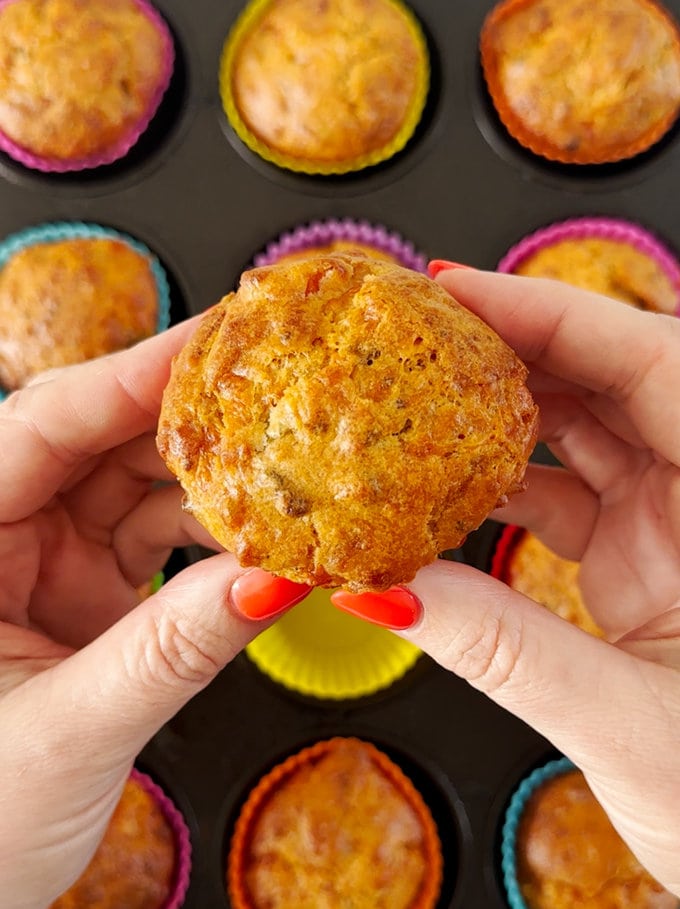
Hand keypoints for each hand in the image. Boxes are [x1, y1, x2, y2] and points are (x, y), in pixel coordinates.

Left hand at [0, 319, 309, 908]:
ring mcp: (43, 555)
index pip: (45, 421)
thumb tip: (269, 580)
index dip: (135, 373)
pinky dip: (212, 539)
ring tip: (288, 479)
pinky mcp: (86, 587)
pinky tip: (261, 541)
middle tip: (279, 397)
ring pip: (139, 485)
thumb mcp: (67, 732)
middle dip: (193, 422)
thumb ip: (172, 650)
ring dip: (215, 485)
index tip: (221, 337)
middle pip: (102, 440)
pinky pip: (156, 536)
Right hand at [333, 269, 679, 896]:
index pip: (655, 363)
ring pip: (586, 427)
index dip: (551, 314)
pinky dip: (503, 483)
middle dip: (512, 347)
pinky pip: (566, 488)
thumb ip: (502, 649)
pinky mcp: (642, 552)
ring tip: (415, 399)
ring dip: (500, 413)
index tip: (457, 291)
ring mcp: (675, 520)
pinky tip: (443, 486)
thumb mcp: (626, 723)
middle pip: (611, 377)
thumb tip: (386, 591)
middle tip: (416, 333)